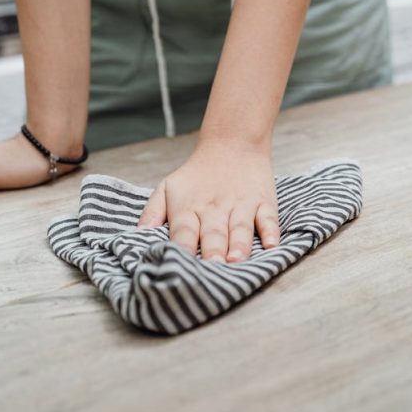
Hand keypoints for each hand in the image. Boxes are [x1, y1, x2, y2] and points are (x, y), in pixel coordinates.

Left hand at [137, 139, 280, 262]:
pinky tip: (272, 245)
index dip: (181, 247)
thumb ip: (152, 212)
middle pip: (213, 233)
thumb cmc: (197, 174)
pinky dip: (271, 231)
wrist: (232, 144)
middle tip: (212, 267)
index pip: (183, 230)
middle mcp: (215, 209)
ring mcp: (241, 205)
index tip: (179, 266)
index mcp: (189, 208)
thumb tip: (140, 234)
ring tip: (236, 261)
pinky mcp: (263, 201)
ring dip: (240, 245)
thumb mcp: (168, 187)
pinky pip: (268, 218)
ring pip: (241, 228)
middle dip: (212, 251)